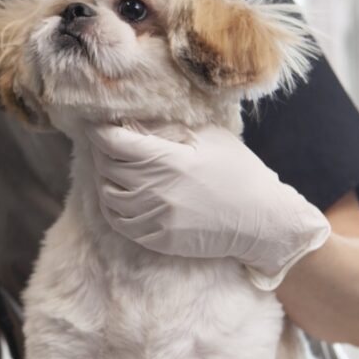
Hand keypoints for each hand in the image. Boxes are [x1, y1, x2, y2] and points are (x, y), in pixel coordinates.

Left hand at [84, 123, 329, 289]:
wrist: (261, 221)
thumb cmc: (239, 172)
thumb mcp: (209, 138)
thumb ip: (170, 128)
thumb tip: (136, 119)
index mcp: (167, 161)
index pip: (113, 143)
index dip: (99, 131)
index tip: (97, 124)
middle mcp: (156, 191)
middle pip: (106, 168)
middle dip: (101, 152)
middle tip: (105, 143)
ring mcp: (156, 218)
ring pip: (108, 197)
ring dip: (104, 180)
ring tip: (110, 169)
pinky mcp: (158, 239)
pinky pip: (121, 223)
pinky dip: (112, 207)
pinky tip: (118, 196)